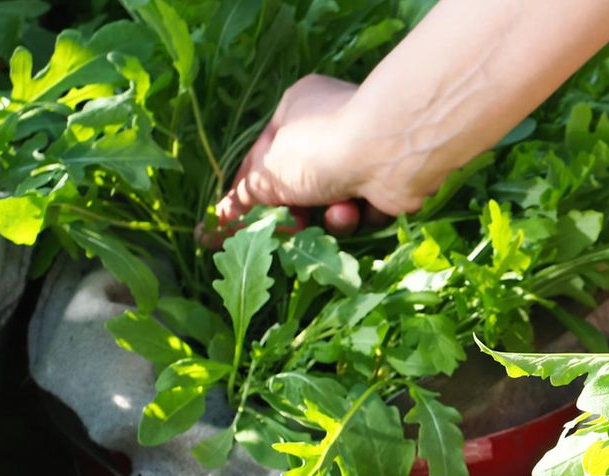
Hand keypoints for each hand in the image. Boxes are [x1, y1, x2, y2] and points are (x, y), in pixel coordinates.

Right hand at [215, 75, 426, 234]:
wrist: (390, 152)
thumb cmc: (320, 148)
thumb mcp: (269, 172)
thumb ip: (245, 197)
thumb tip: (217, 222)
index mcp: (296, 111)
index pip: (263, 157)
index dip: (249, 193)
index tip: (234, 226)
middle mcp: (330, 130)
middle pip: (299, 186)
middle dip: (294, 212)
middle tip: (288, 231)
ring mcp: (360, 156)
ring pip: (331, 204)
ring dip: (330, 217)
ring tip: (338, 212)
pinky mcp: (386, 183)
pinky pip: (361, 212)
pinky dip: (357, 216)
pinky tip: (359, 208)